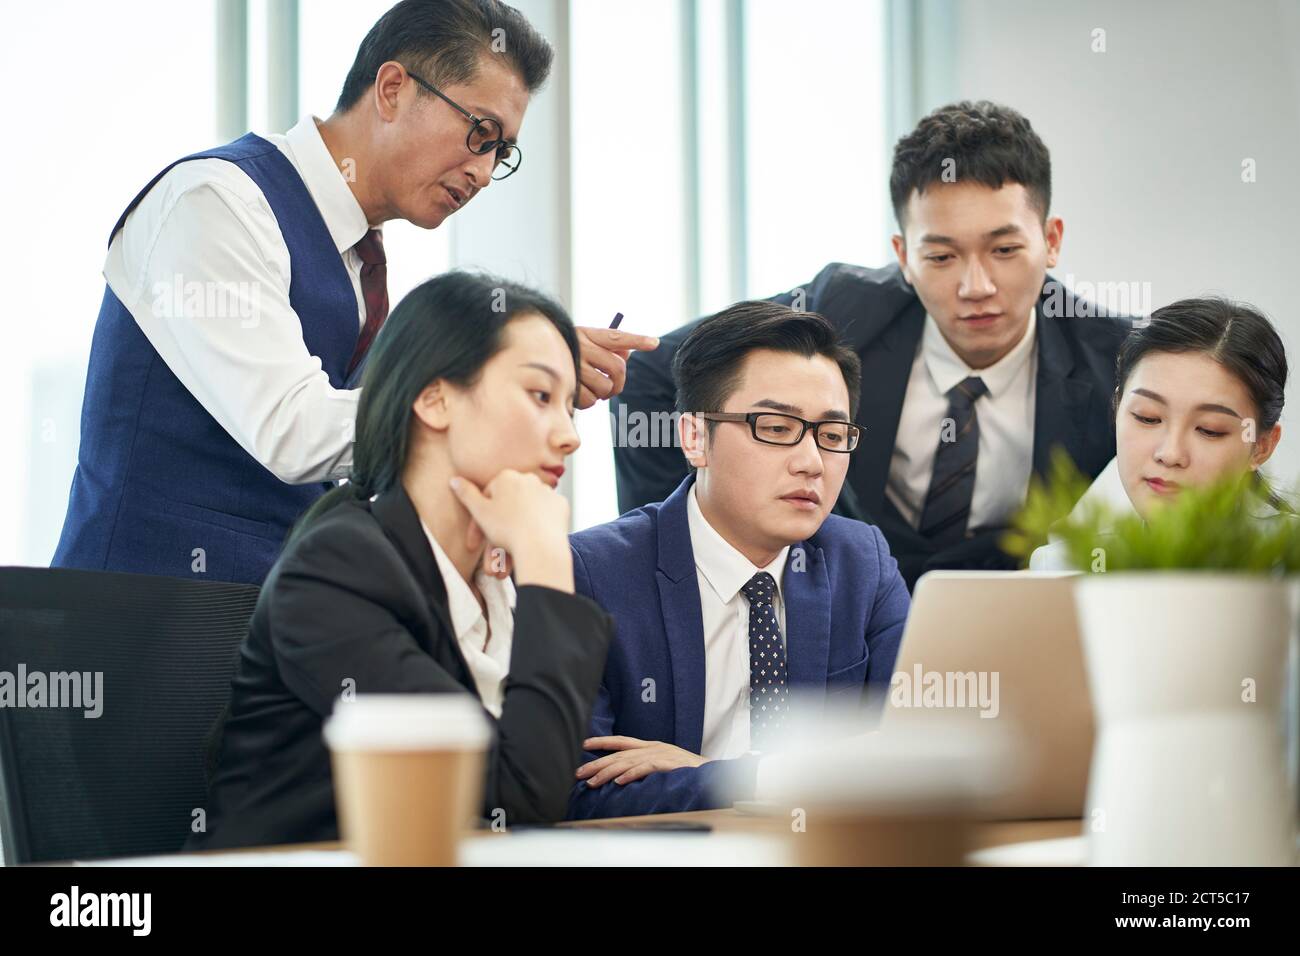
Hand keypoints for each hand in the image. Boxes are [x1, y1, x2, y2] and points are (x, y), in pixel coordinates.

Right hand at [449, 470, 571, 590]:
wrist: (540, 546)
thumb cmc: (507, 529)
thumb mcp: (479, 511)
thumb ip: (466, 494)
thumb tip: (454, 480)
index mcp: (506, 476)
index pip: (487, 500)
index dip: (477, 525)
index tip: (474, 545)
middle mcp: (528, 479)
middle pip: (507, 512)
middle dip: (496, 540)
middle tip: (492, 564)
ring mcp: (546, 492)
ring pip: (523, 519)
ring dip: (512, 543)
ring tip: (506, 569)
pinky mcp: (560, 506)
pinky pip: (542, 520)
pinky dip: (534, 533)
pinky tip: (527, 550)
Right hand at [575, 327, 658, 408]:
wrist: (533, 366)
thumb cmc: (569, 355)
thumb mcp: (586, 344)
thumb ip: (608, 346)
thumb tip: (627, 354)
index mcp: (587, 334)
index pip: (616, 337)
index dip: (636, 340)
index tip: (655, 343)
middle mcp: (580, 347)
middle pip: (617, 367)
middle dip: (619, 381)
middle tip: (613, 385)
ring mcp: (574, 366)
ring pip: (605, 386)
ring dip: (603, 392)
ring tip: (590, 387)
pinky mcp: (568, 386)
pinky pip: (591, 400)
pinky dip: (589, 401)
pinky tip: (579, 393)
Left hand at [576, 735, 709, 786]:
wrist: (712, 771)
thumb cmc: (686, 770)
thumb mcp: (663, 762)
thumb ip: (645, 764)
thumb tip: (623, 773)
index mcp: (650, 745)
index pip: (621, 741)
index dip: (602, 741)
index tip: (584, 744)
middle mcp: (652, 747)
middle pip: (619, 754)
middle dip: (596, 763)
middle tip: (579, 772)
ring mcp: (660, 754)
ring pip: (627, 762)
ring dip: (607, 772)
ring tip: (592, 781)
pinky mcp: (668, 764)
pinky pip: (645, 769)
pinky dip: (631, 775)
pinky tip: (619, 782)